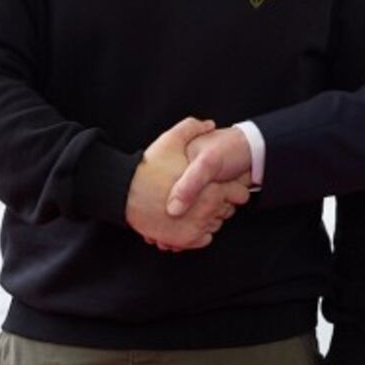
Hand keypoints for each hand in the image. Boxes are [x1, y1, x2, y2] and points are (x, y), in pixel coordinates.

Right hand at [126, 118, 249, 250]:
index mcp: (211, 189)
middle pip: (229, 211)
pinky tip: (189, 219)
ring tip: (195, 205)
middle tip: (207, 193)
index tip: (223, 183)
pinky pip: (204, 238)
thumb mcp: (169, 140)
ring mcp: (196, 228)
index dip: (234, 188)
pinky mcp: (185, 240)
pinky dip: (199, 232)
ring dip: (210, 217)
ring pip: (216, 225)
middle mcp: (207, 211)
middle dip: (223, 203)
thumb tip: (209, 124)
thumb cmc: (149, 167)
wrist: (124, 193)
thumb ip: (191, 128)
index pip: (240, 194)